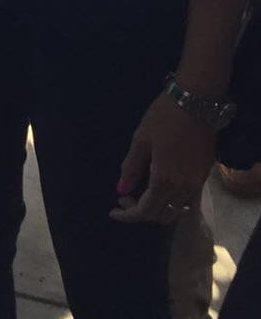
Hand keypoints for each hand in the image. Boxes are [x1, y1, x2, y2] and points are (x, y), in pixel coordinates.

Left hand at [110, 92, 214, 224]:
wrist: (197, 103)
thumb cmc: (164, 118)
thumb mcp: (141, 140)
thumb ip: (131, 168)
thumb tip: (121, 190)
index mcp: (165, 180)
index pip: (145, 211)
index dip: (128, 215)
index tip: (113, 211)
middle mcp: (184, 189)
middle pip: (162, 215)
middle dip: (141, 212)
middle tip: (126, 196)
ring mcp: (197, 184)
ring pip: (178, 212)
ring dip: (159, 210)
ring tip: (142, 194)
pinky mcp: (204, 176)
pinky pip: (189, 202)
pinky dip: (174, 204)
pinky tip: (162, 190)